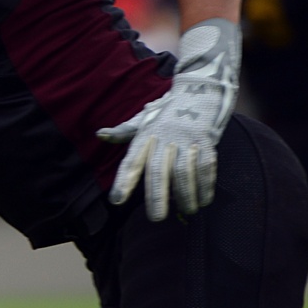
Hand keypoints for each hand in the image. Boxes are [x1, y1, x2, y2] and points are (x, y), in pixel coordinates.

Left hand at [97, 18, 238, 220]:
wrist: (199, 89)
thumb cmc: (167, 110)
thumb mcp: (144, 120)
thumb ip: (124, 132)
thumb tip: (101, 135)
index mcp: (146, 135)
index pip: (131, 160)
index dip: (124, 181)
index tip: (116, 201)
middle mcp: (164, 138)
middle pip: (158, 170)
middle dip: (157, 196)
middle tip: (156, 218)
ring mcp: (186, 139)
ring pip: (184, 172)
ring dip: (186, 194)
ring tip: (186, 211)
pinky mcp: (206, 140)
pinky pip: (206, 166)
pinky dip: (206, 185)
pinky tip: (204, 200)